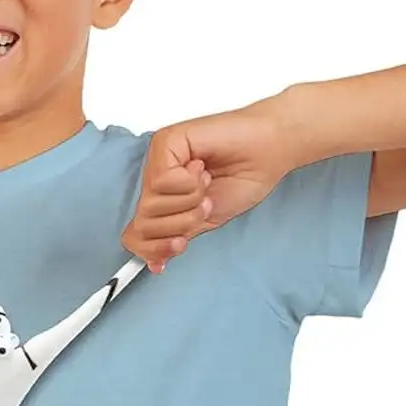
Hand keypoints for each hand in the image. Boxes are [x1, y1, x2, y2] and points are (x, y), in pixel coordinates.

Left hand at [122, 95, 292, 271]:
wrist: (269, 152)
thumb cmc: (243, 179)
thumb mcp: (204, 221)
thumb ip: (177, 237)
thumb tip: (154, 263)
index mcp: (162, 197)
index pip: (136, 234)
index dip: (156, 247)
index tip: (181, 244)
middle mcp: (154, 177)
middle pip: (144, 222)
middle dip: (181, 222)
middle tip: (204, 204)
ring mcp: (158, 159)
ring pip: (151, 203)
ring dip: (188, 201)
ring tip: (207, 183)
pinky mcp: (166, 142)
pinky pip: (162, 180)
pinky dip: (189, 183)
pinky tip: (202, 167)